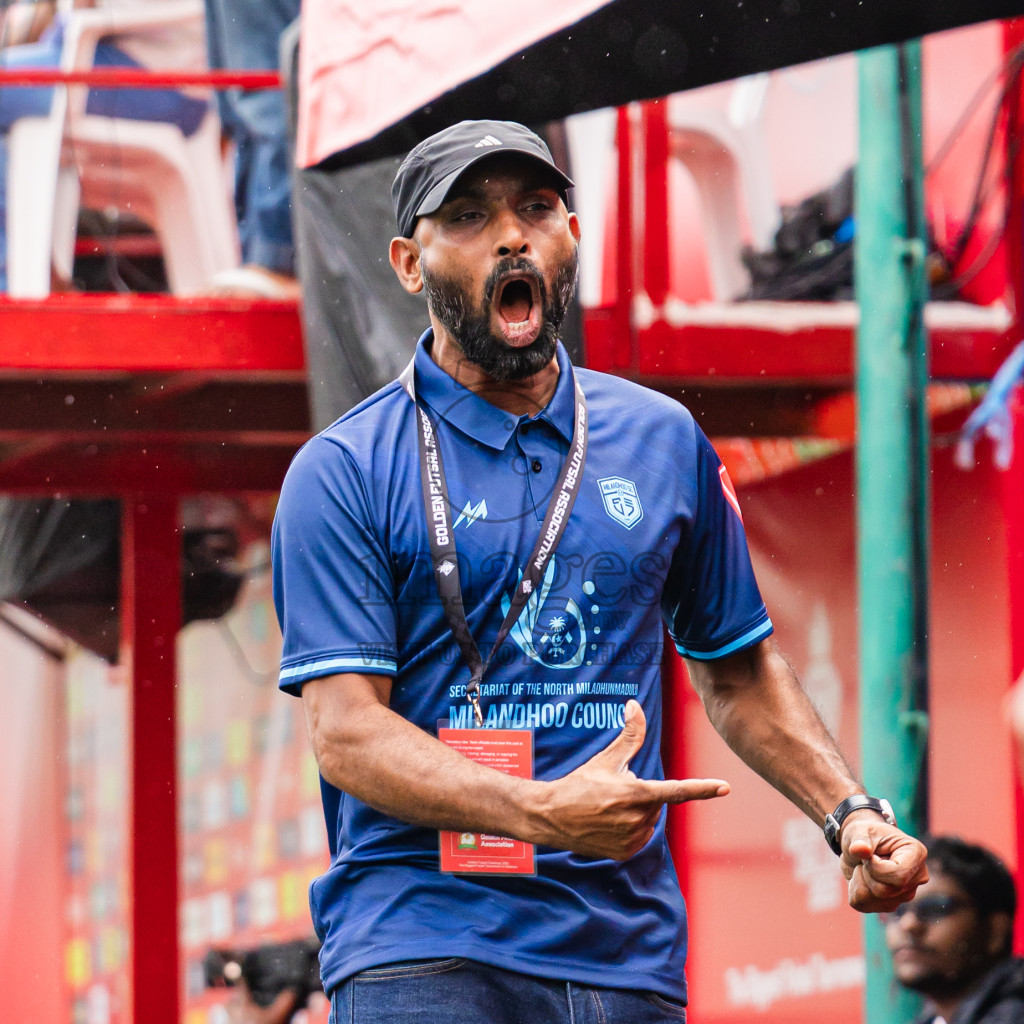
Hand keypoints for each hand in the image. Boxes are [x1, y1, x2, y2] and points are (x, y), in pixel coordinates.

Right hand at [534, 699, 729, 859]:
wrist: (552, 816)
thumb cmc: (580, 783)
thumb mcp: (607, 758)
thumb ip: (629, 734)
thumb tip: (635, 704)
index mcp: (637, 794)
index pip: (677, 791)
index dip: (703, 789)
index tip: (725, 788)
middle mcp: (637, 819)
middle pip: (657, 805)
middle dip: (642, 797)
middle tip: (614, 794)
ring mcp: (631, 839)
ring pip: (649, 822)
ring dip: (636, 814)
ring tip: (608, 809)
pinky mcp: (624, 853)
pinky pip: (639, 839)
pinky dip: (630, 830)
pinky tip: (608, 824)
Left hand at [840, 813, 928, 911]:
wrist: (860, 845)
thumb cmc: (865, 833)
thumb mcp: (859, 830)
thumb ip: (859, 839)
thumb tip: (859, 849)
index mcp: (916, 854)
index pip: (899, 877)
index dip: (875, 867)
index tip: (868, 854)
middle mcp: (917, 878)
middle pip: (885, 891)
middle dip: (866, 873)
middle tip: (865, 859)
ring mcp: (905, 894)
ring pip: (874, 900)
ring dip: (859, 881)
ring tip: (865, 867)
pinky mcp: (890, 904)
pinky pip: (864, 905)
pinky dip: (854, 889)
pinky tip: (862, 877)